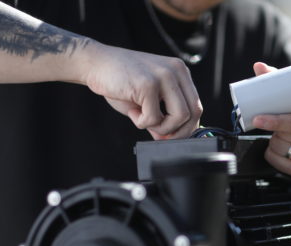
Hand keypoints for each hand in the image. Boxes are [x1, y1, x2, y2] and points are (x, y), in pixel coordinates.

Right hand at [81, 43, 201, 139]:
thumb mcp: (147, 99)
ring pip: (179, 117)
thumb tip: (172, 138)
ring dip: (161, 128)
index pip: (196, 105)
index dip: (187, 126)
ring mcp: (164, 76)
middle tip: (160, 135)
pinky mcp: (148, 84)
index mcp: (180, 72)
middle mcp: (176, 71)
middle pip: (193, 112)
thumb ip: (163, 117)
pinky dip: (142, 122)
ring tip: (143, 119)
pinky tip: (132, 112)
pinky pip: (154, 118)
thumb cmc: (120, 80)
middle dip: (178, 131)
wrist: (94, 63)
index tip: (173, 135)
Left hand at [251, 62, 290, 176]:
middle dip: (273, 131)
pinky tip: (278, 149)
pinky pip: (282, 166)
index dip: (276, 122)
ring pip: (281, 150)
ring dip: (273, 143)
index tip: (258, 119)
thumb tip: (258, 66)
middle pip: (286, 136)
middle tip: (266, 123)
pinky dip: (273, 158)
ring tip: (279, 134)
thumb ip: (279, 81)